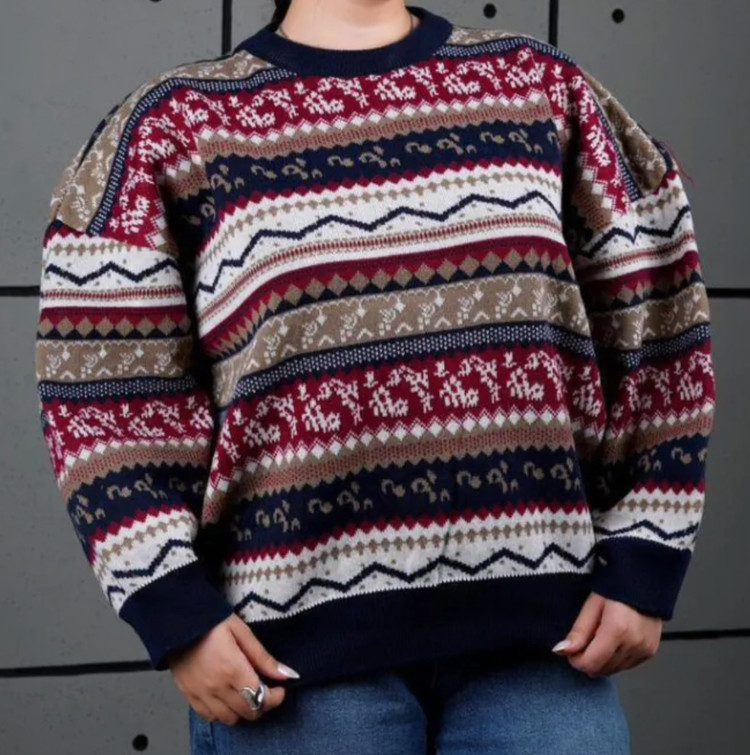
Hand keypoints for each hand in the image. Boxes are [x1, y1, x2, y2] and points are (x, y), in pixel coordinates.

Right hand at [167, 613, 299, 724]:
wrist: (178, 621)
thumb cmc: (212, 621)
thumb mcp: (242, 632)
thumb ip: (263, 657)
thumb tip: (287, 675)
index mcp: (233, 669)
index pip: (261, 698)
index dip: (275, 698)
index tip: (280, 689)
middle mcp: (217, 687)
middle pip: (247, 712)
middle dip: (262, 704)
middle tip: (266, 690)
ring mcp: (201, 693)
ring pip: (229, 718)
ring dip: (242, 710)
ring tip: (246, 693)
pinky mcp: (189, 694)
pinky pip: (209, 716)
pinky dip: (222, 713)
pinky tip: (227, 698)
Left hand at [551, 591, 662, 676]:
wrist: (644, 582)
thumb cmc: (615, 588)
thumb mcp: (592, 605)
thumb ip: (579, 632)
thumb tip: (562, 650)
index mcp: (617, 630)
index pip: (591, 663)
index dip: (576, 660)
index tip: (571, 650)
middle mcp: (633, 643)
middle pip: (601, 670)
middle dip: (588, 660)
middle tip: (584, 641)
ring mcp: (644, 649)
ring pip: (613, 670)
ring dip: (602, 661)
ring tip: (599, 638)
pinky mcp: (650, 652)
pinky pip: (626, 666)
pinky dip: (615, 659)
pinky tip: (612, 642)